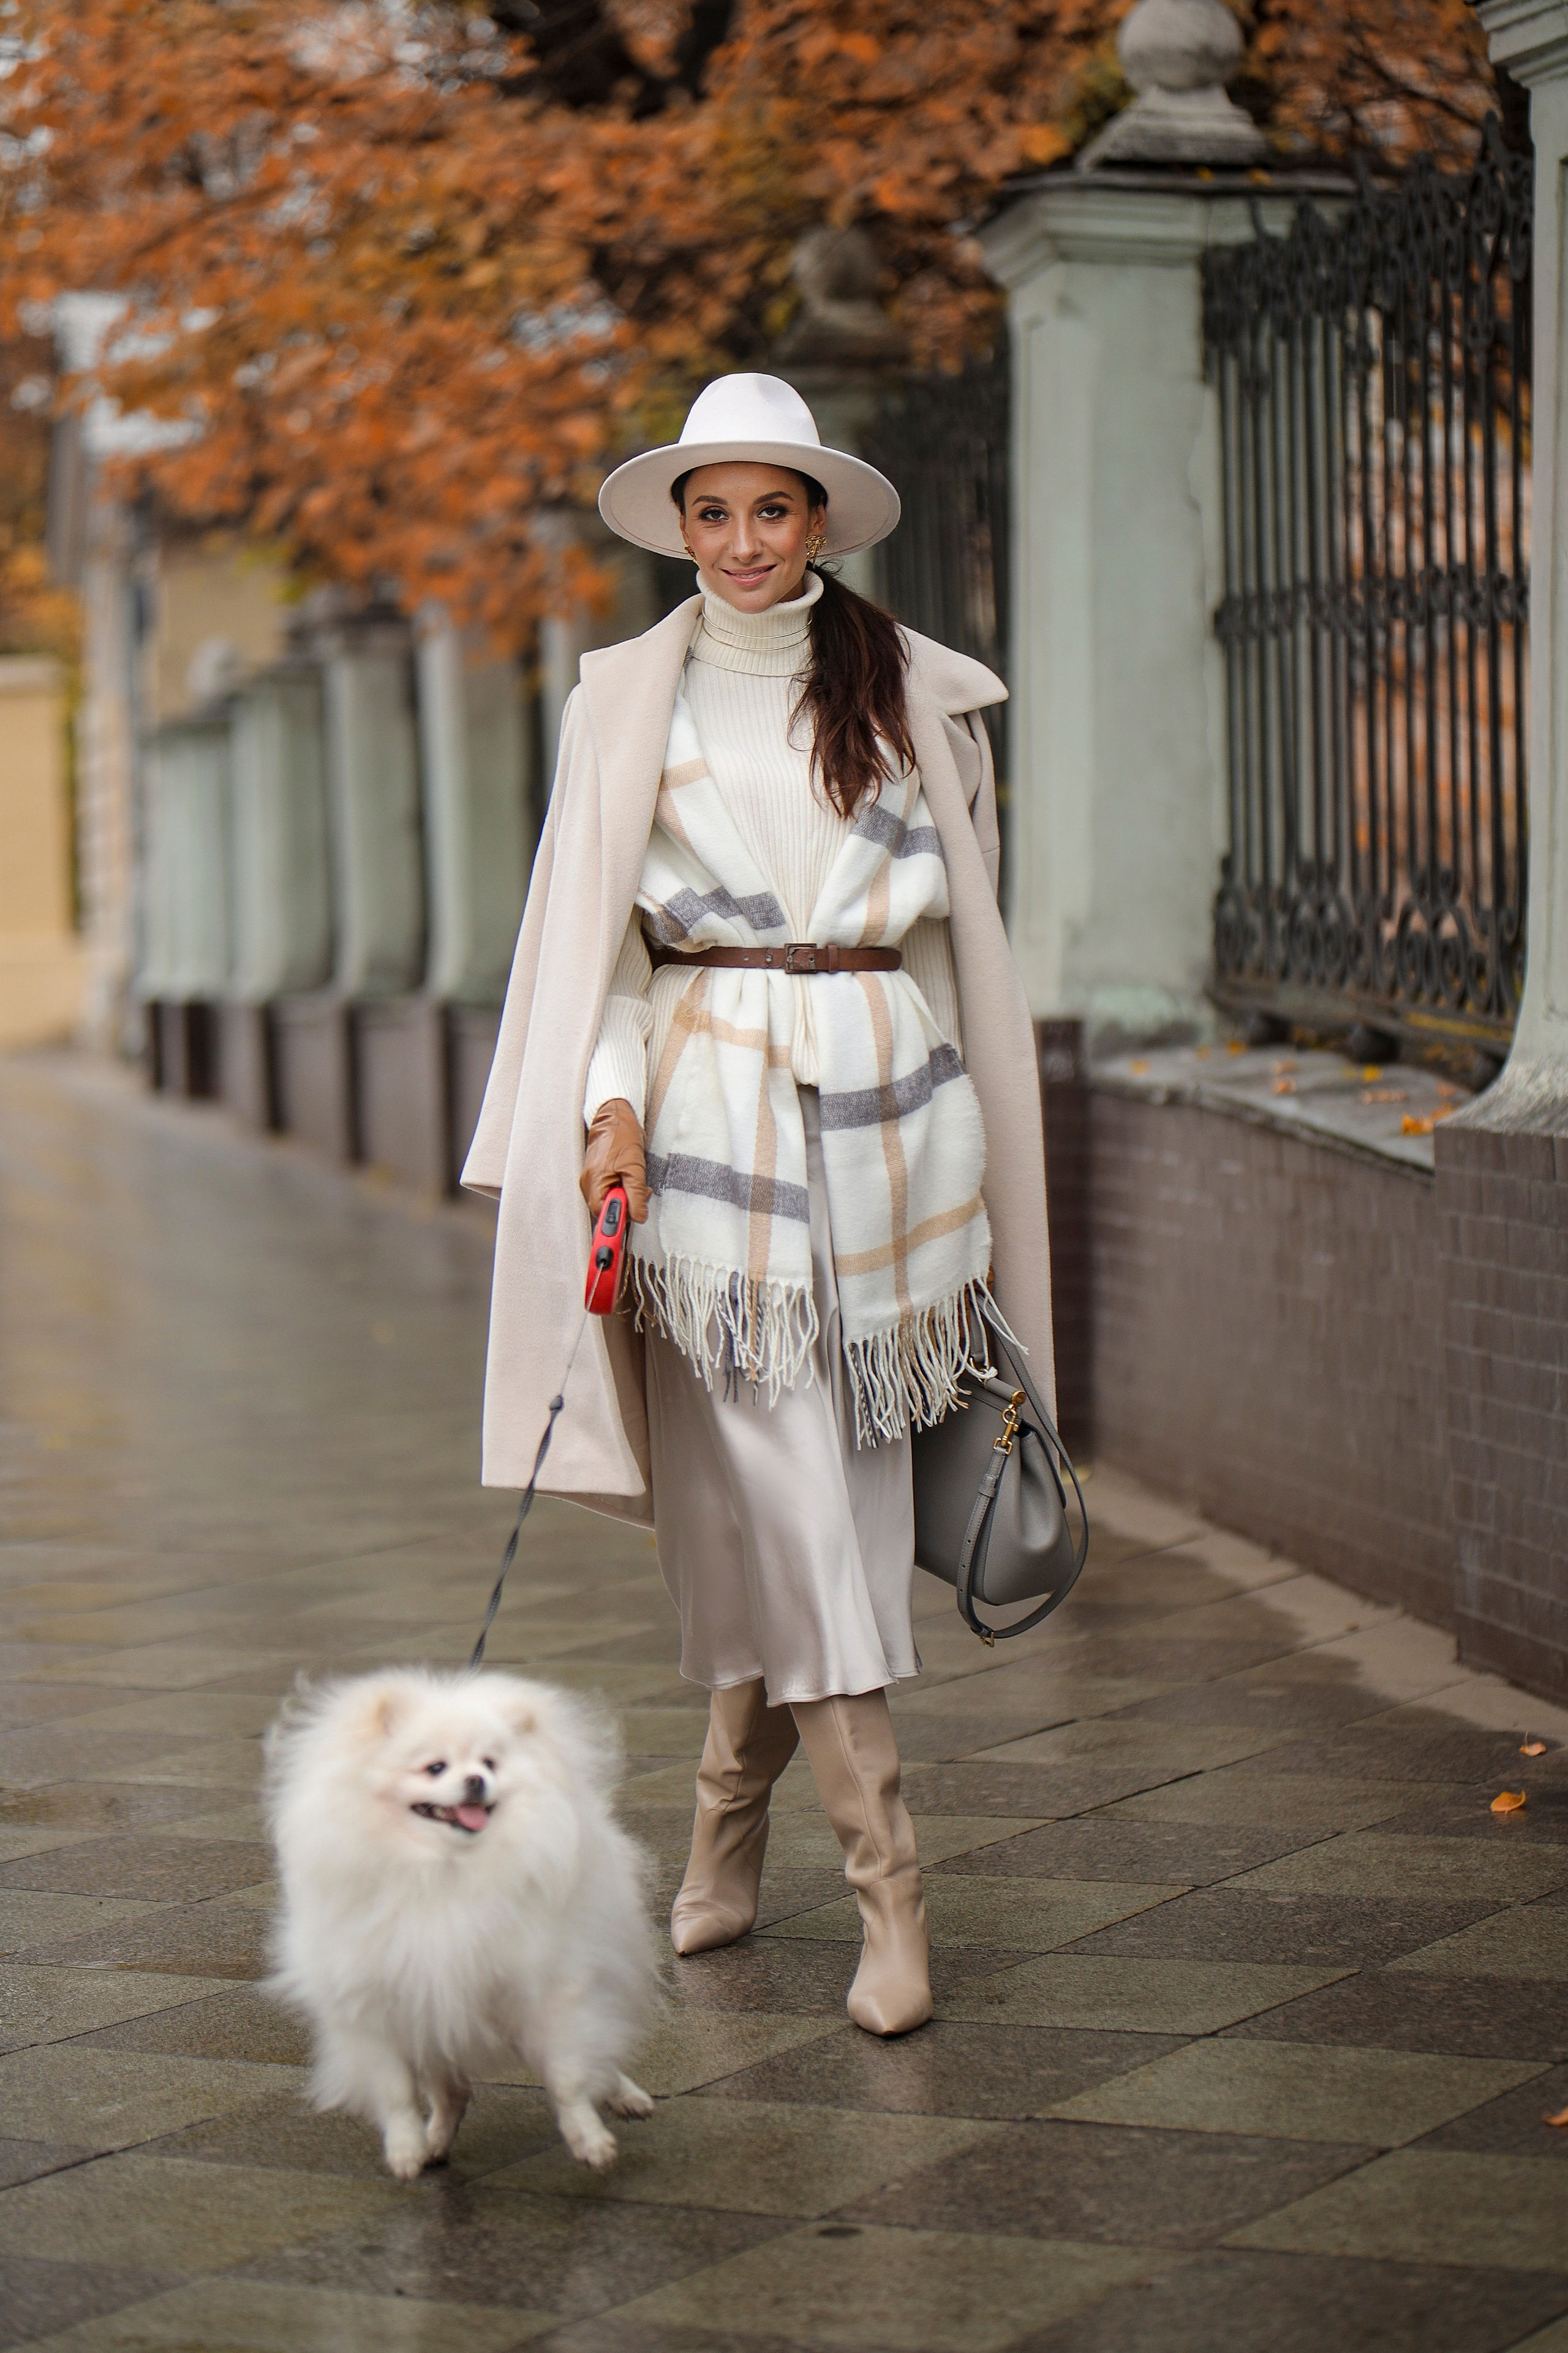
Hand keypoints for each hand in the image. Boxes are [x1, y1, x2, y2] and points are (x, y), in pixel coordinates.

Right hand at [580, 1098, 648, 1222]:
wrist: (614, 1118)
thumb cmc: (622, 1138)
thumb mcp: (635, 1169)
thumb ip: (636, 1196)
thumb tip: (638, 1217)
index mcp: (594, 1183)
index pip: (603, 1215)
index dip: (620, 1218)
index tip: (634, 1216)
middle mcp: (587, 1184)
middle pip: (605, 1210)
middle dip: (625, 1206)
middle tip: (641, 1193)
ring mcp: (589, 1180)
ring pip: (608, 1201)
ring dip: (624, 1197)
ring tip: (634, 1181)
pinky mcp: (595, 1176)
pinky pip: (606, 1191)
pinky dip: (619, 1190)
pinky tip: (627, 1179)